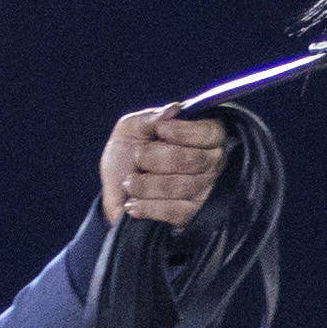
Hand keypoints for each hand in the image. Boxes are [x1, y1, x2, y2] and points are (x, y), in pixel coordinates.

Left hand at [101, 110, 227, 230]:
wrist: (116, 194)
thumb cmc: (126, 157)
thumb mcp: (130, 129)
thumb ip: (150, 118)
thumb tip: (174, 110)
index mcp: (200, 137)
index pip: (210, 133)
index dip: (185, 132)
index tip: (160, 131)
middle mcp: (210, 164)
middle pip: (194, 160)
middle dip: (157, 158)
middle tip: (138, 158)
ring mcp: (203, 192)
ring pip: (183, 186)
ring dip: (148, 184)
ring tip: (130, 182)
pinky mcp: (192, 217)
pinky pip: (177, 212)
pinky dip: (149, 206)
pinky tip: (133, 204)